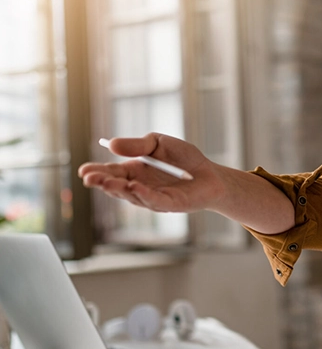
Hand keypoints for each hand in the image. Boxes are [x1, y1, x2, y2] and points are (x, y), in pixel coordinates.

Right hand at [78, 133, 222, 213]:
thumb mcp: (159, 144)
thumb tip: (112, 144)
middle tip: (89, 178)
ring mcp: (154, 198)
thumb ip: (138, 145)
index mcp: (134, 171)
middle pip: (117, 187)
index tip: (83, 170)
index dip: (97, 172)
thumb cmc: (185, 159)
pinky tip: (134, 188)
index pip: (111, 172)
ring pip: (133, 196)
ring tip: (107, 182)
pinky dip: (144, 195)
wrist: (211, 173)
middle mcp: (140, 187)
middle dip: (103, 182)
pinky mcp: (171, 204)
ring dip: (119, 189)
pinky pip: (156, 201)